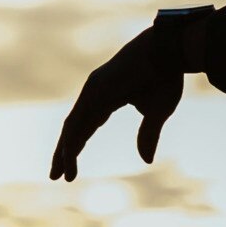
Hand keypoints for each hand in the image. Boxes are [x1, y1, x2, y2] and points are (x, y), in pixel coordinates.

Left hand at [48, 28, 183, 180]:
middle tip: (55, 176)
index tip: (70, 170)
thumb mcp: (157, 113)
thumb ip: (148, 135)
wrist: (170, 50)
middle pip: (73, 128)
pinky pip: (81, 119)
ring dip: (65, 152)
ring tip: (60, 174)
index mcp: (105, 98)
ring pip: (73, 126)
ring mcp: (93, 90)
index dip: (76, 148)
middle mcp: (94, 93)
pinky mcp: (97, 89)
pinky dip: (73, 139)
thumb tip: (145, 160)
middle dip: (63, 153)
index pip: (85, 127)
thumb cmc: (166, 77)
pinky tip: (68, 156)